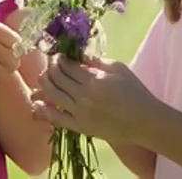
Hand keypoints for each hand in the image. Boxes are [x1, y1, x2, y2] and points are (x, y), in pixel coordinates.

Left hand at [32, 54, 157, 142]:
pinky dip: (44, 109)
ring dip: (44, 82)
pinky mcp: (80, 127)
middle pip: (56, 78)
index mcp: (94, 80)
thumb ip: (96, 60)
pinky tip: (37, 101)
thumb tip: (78, 53)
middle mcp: (84, 96)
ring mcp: (80, 113)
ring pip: (52, 95)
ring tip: (45, 76)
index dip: (59, 57)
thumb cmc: (135, 91)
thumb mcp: (118, 68)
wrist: (144, 121)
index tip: (58, 54)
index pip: (67, 65)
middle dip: (50, 67)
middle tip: (51, 62)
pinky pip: (56, 118)